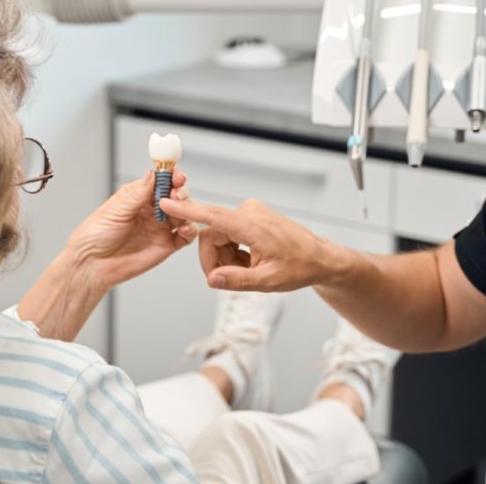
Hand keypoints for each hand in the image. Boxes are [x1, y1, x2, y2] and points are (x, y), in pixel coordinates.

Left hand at [68, 170, 197, 290]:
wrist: (92, 265)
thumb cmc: (95, 236)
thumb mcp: (115, 209)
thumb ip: (138, 194)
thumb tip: (152, 173)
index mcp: (139, 196)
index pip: (161, 180)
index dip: (171, 176)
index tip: (177, 176)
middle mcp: (152, 210)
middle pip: (177, 194)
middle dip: (181, 192)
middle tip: (177, 195)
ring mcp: (161, 227)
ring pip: (185, 213)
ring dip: (187, 209)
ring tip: (179, 212)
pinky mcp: (166, 245)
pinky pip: (186, 235)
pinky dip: (190, 230)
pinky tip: (184, 228)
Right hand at [159, 197, 326, 291]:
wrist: (318, 257)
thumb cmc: (299, 266)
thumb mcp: (268, 281)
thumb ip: (237, 280)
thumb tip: (212, 279)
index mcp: (253, 226)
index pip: (213, 216)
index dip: (187, 211)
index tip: (166, 203)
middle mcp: (249, 212)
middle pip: (212, 234)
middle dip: (214, 259)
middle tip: (227, 280)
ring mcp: (250, 212)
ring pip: (219, 235)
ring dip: (225, 256)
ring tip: (246, 271)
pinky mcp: (250, 215)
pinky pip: (228, 232)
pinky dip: (232, 251)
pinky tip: (248, 262)